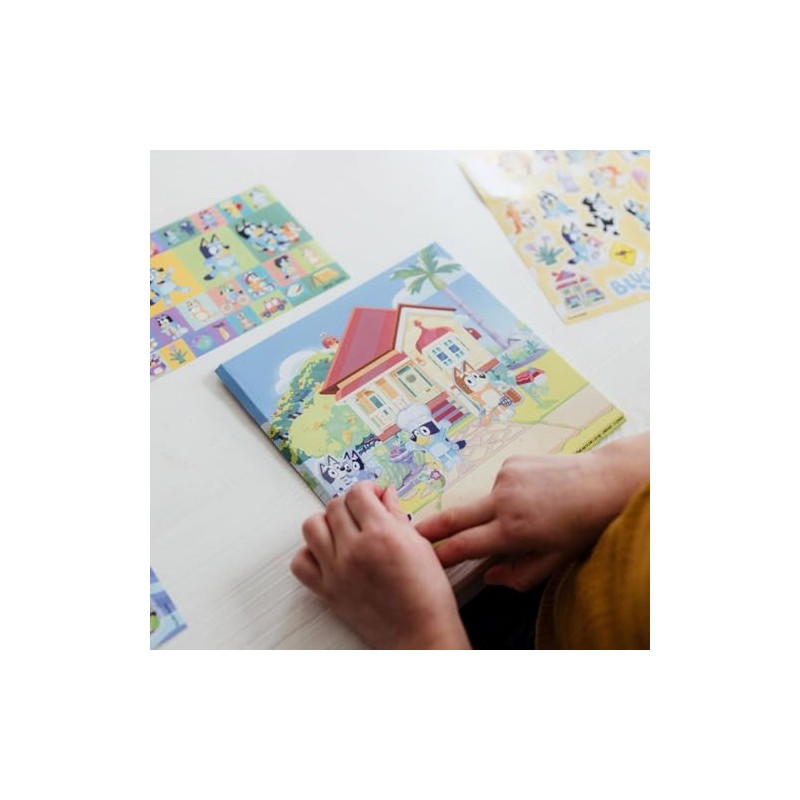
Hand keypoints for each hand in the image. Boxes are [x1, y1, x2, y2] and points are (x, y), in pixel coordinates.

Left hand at [291, 482, 469, 648]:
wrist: (420, 634)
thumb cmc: (427, 595)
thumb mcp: (419, 545)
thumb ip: (397, 515)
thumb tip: (385, 495)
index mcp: (381, 535)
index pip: (357, 493)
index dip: (367, 490)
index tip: (373, 496)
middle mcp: (354, 550)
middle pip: (334, 507)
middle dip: (350, 505)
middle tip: (363, 514)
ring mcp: (336, 571)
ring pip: (311, 527)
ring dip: (326, 523)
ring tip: (342, 530)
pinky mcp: (327, 591)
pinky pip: (300, 563)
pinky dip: (309, 554)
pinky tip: (327, 554)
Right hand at [416, 434, 649, 590]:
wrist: (603, 482)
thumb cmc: (583, 525)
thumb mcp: (555, 560)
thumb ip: (519, 574)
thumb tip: (490, 577)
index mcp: (513, 530)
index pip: (465, 544)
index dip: (442, 552)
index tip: (425, 556)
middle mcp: (503, 501)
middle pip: (456, 516)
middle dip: (431, 525)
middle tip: (411, 530)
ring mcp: (505, 477)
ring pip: (485, 501)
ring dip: (492, 511)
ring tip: (530, 512)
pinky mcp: (511, 462)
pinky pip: (499, 483)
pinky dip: (508, 493)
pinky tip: (534, 494)